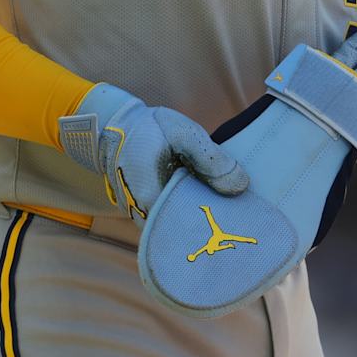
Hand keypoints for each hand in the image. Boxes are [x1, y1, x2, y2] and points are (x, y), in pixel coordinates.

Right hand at [57, 84, 248, 217]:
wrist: (114, 124)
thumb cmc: (148, 127)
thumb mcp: (184, 134)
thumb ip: (211, 159)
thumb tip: (241, 187)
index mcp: (151, 198)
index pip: (189, 228)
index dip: (217, 228)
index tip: (241, 222)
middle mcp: (143, 214)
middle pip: (185, 232)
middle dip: (213, 226)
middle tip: (243, 218)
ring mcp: (141, 214)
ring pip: (177, 224)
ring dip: (201, 216)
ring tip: (231, 208)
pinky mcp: (146, 208)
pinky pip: (171, 215)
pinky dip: (189, 209)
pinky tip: (211, 199)